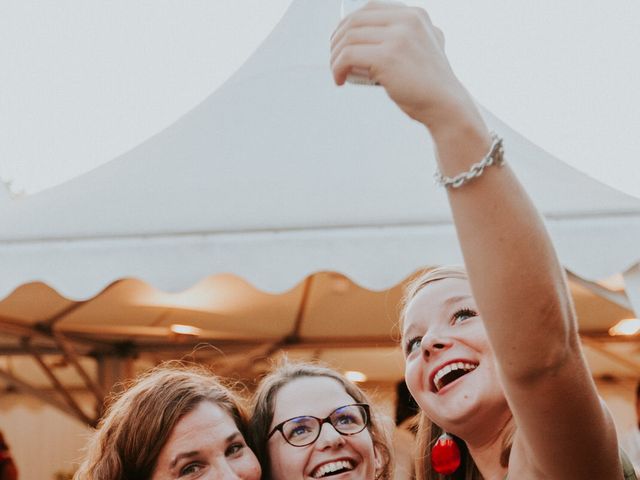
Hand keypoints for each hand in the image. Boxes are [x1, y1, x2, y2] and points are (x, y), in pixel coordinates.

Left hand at [330, 2, 480, 135]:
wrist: (445, 105)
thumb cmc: (430, 85)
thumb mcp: (423, 48)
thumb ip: (405, 37)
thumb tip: (367, 41)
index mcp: (415, 15)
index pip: (370, 8)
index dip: (348, 24)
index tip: (341, 41)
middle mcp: (407, 21)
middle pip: (355, 20)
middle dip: (337, 40)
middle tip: (334, 58)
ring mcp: (398, 37)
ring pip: (349, 38)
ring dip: (335, 56)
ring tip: (337, 72)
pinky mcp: (387, 57)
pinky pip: (348, 55)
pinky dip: (337, 67)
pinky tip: (339, 79)